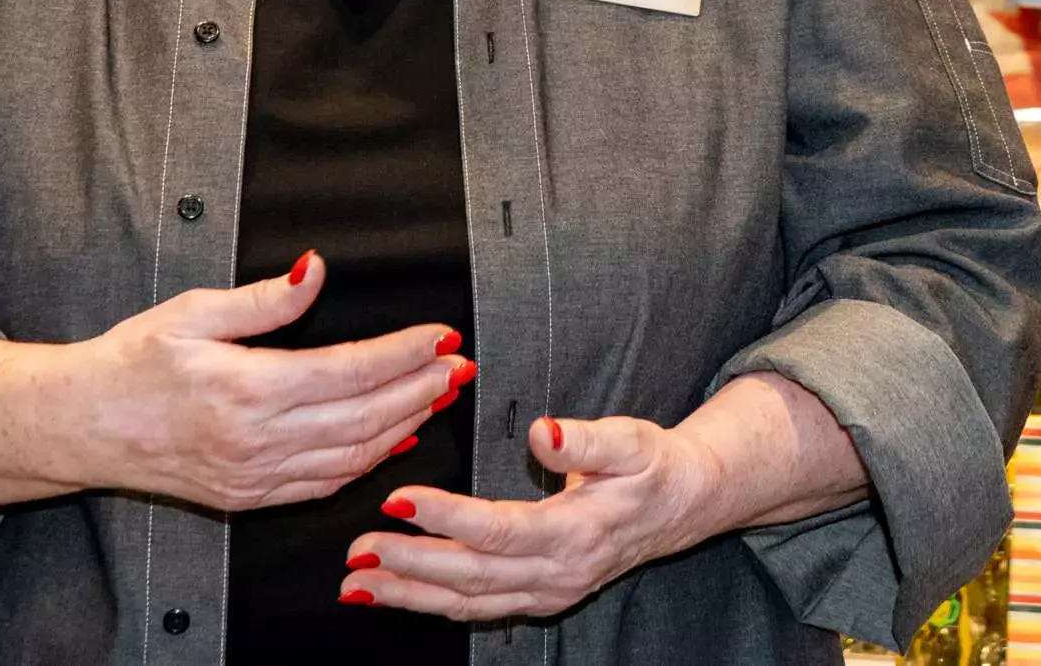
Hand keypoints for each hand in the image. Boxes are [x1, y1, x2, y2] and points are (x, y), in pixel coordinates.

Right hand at [69, 252, 468, 512]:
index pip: (350, 372)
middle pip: (363, 419)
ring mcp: (251, 476)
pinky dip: (365, 464)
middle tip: (460, 365)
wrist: (79, 425)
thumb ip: (265, 299)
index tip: (442, 335)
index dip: (404, 354)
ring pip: (350, 457)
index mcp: (247, 389)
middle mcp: (255, 440)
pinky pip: (321, 485)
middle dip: (420, 389)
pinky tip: (392, 440)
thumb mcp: (192, 311)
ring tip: (439, 395)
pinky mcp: (244, 497)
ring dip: (404, 426)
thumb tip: (316, 269)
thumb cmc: (131, 361)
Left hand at [342, 414, 721, 621]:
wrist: (681, 505)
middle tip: (359, 550)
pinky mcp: (540, 598)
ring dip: (410, 596)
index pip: (498, 529)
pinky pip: (479, 610)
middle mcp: (559, 572)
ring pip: (468, 604)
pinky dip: (433, 606)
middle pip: (472, 576)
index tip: (398, 498)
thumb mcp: (631, 439)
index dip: (444, 516)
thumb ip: (585, 438)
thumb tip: (543, 432)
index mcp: (577, 530)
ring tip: (359, 584)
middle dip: (409, 565)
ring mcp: (548, 592)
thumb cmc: (651, 465)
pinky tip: (398, 595)